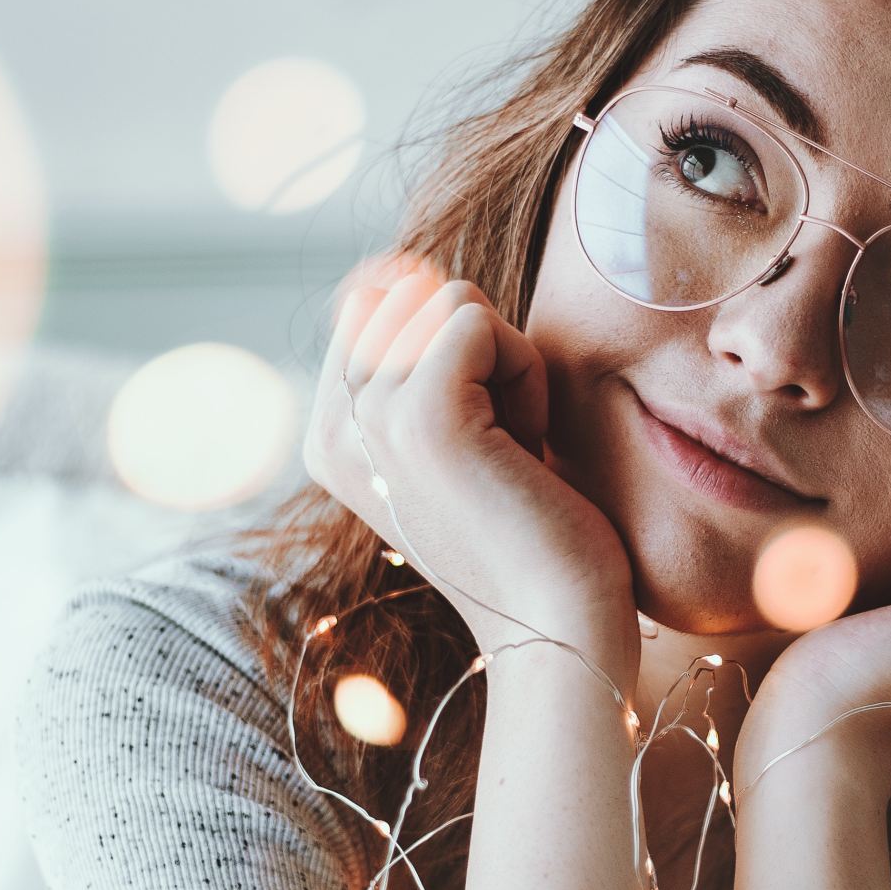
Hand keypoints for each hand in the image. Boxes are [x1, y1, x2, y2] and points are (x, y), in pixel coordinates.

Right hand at [302, 269, 637, 676]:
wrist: (562, 624)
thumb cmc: (534, 529)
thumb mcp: (459, 433)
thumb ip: (418, 357)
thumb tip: (396, 265)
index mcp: (329, 435)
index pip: (378, 301)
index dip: (456, 350)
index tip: (481, 437)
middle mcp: (330, 427)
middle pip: (415, 291)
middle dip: (484, 351)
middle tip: (505, 445)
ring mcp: (366, 419)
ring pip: (449, 299)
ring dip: (509, 364)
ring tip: (514, 449)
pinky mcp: (418, 412)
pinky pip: (478, 321)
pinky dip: (525, 375)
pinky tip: (526, 450)